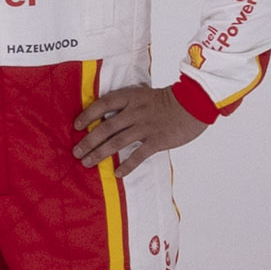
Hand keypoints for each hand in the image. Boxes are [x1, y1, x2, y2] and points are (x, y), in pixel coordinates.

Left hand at [73, 85, 203, 172]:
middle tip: (76, 152)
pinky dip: (127, 165)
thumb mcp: (145, 95)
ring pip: (117, 142)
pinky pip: (138, 155)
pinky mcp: (157, 140)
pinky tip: (117, 173)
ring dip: (100, 154)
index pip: (103, 104)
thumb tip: (108, 119)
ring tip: (87, 163)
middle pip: (106, 127)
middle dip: (88, 141)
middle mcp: (135, 112)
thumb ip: (129, 105)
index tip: (76, 125)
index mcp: (131, 97)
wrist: (194, 103)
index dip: (87, 115)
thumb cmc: (170, 100)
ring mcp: (146, 127)